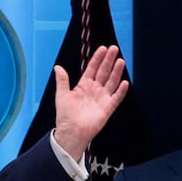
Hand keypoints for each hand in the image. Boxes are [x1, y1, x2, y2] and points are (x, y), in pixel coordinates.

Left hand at [53, 45, 128, 160]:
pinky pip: (116, 98)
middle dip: (109, 60)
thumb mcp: (62, 95)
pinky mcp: (107, 108)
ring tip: (120, 61)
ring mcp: (102, 98)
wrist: (71, 132)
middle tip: (114, 49)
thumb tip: (57, 67)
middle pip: (104, 72)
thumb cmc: (65, 115)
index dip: (98, 59)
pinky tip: (124, 82)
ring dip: (116, 72)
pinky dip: (120, 91)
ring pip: (111, 82)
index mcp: (84, 86)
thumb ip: (62, 80)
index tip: (103, 48)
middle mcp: (95, 90)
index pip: (93, 69)